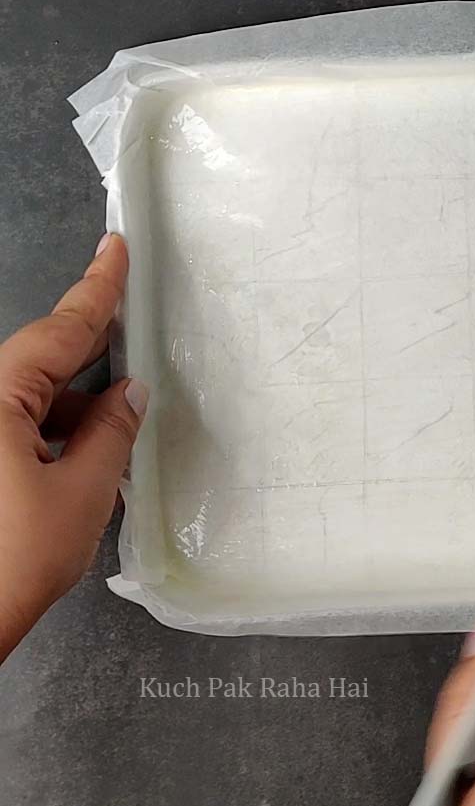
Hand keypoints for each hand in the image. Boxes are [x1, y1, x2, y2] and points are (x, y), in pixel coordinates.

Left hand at [0, 234, 146, 661]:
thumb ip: (110, 431)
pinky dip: (48, 431)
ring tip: (117, 423)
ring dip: (70, 403)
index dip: (95, 290)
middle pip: (38, 360)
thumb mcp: (81, 492)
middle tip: (129, 326)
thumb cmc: (14, 558)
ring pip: (25, 397)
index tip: (116, 247)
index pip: (58, 332)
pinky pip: (12, 425)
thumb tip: (131, 392)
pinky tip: (82, 455)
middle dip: (88, 351)